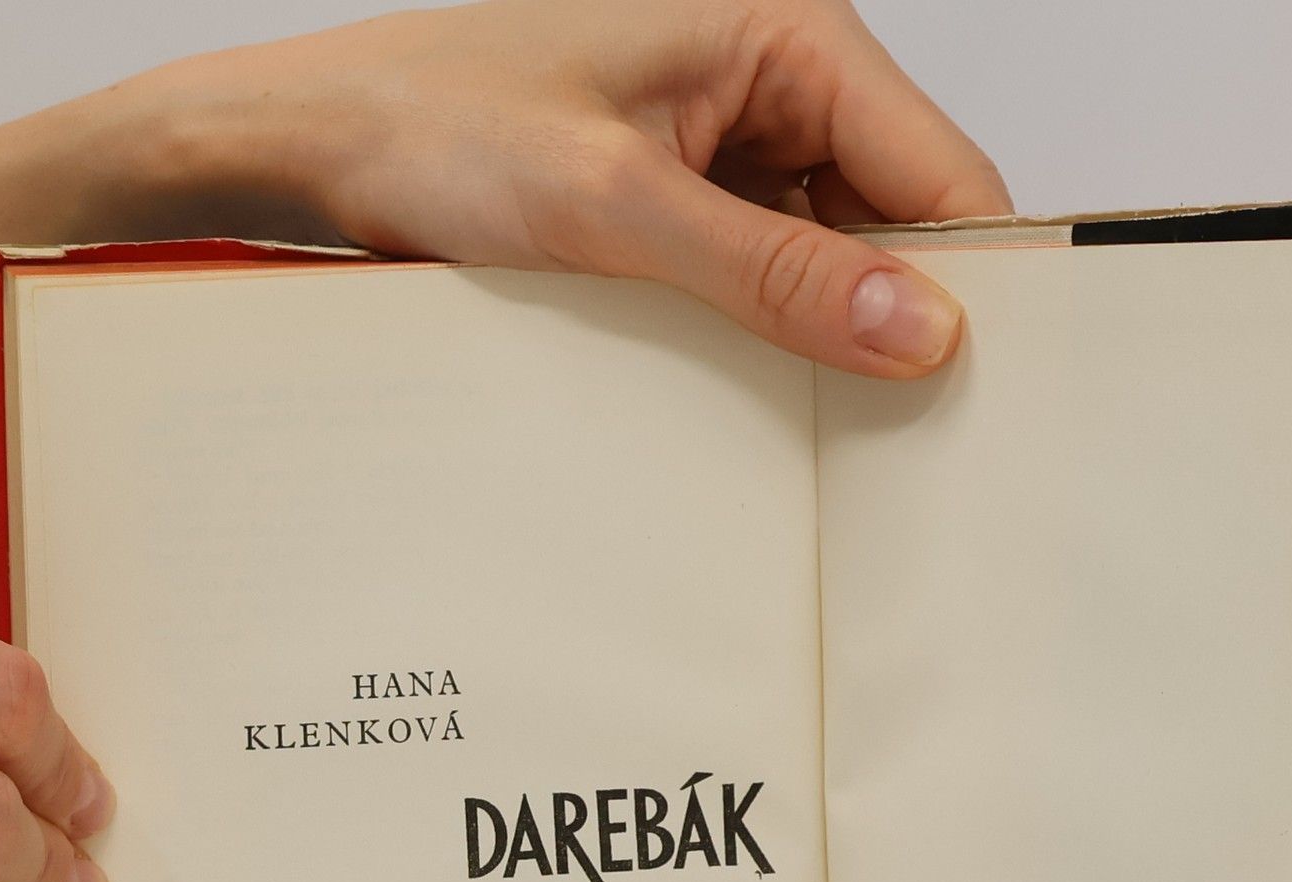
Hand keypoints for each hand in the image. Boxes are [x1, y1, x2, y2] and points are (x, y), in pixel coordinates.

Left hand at [145, 0, 1010, 376]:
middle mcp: (774, 81)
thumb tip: (915, 327)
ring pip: (838, 260)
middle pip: (899, 221)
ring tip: (811, 416)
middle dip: (898, 318)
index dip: (971, 282)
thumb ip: (773, 272)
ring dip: (828, 338)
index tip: (975, 392)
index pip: (942, 170)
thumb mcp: (616, 206)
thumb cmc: (435, 125)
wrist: (316, 149)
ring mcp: (733, 146)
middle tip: (894, 432)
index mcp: (786, 34)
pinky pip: (771, 279)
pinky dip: (772, 339)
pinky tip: (752, 392)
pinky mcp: (692, 203)